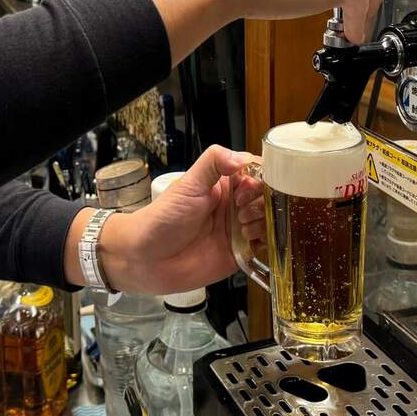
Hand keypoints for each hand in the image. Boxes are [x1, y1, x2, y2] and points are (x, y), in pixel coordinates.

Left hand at [83, 146, 264, 294]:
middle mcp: (234, 205)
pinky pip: (264, 246)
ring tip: (241, 225)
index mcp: (224, 184)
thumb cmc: (163, 218)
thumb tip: (243, 157)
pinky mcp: (240, 253)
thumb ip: (213, 163)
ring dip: (262, 220)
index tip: (248, 187)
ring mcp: (238, 229)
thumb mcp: (188, 184)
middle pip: (267, 197)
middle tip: (241, 209)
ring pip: (269, 220)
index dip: (260, 178)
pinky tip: (249, 239)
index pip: (256, 173)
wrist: (147, 258)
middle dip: (261, 201)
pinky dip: (264, 241)